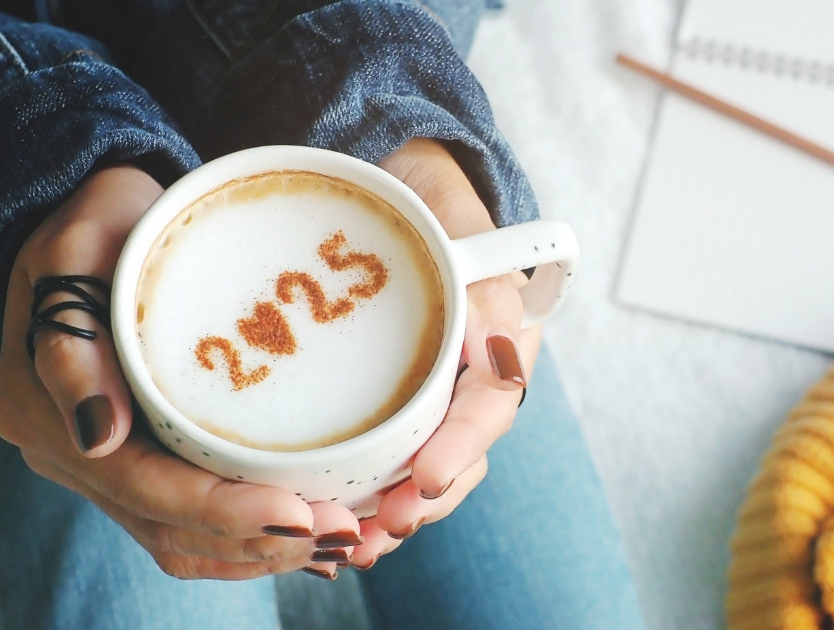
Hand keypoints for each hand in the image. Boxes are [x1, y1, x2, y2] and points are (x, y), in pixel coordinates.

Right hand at [0, 166, 360, 580]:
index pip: (141, 484)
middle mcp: (66, 451)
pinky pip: (186, 524)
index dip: (222, 510)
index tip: (299, 512)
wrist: (96, 224)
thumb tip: (97, 435)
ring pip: (179, 540)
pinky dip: (243, 540)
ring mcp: (97, 463)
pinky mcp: (133, 461)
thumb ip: (74, 338)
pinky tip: (303, 539)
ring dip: (257, 551)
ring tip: (338, 542)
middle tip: (345, 533)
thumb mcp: (77, 245)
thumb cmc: (98, 222)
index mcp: (40, 405)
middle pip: (167, 527)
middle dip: (256, 539)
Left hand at [351, 139, 540, 567]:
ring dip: (391, 510)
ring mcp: (429, 390)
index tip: (427, 480)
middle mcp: (469, 374)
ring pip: (421, 465)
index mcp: (501, 337)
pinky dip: (361, 489)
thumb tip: (500, 353)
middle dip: (422, 500)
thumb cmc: (427, 195)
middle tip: (379, 530)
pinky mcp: (387, 397)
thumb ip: (484, 283)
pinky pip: (382, 452)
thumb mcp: (458, 220)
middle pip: (460, 454)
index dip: (461, 447)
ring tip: (354, 544)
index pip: (491, 403)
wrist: (391, 178)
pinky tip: (332, 515)